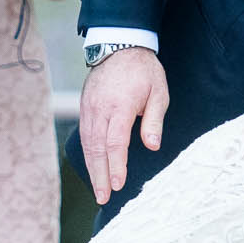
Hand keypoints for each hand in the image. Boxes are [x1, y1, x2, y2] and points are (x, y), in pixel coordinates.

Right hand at [79, 47, 168, 204]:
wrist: (119, 45)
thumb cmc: (143, 70)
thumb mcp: (158, 91)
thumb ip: (153, 120)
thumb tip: (152, 146)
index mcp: (120, 106)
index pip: (116, 142)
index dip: (116, 165)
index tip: (119, 184)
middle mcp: (100, 109)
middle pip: (98, 148)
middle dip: (100, 175)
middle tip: (103, 197)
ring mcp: (89, 108)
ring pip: (88, 144)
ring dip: (92, 168)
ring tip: (98, 189)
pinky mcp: (84, 108)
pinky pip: (85, 135)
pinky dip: (88, 154)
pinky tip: (93, 167)